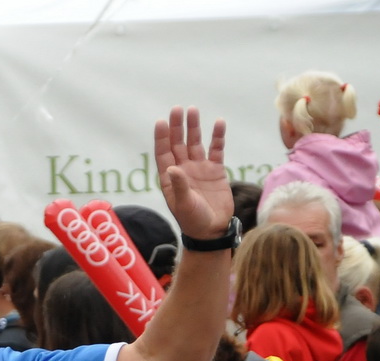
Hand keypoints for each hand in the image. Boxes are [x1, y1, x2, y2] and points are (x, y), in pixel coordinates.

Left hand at [155, 107, 232, 242]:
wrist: (213, 230)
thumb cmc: (193, 220)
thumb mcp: (184, 204)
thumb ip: (179, 185)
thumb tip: (172, 167)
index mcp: (170, 178)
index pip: (163, 153)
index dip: (161, 138)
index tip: (161, 122)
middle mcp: (183, 170)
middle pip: (178, 143)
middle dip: (177, 127)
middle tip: (177, 109)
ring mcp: (199, 168)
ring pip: (195, 143)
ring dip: (194, 128)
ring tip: (193, 110)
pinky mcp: (216, 170)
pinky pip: (216, 149)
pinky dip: (217, 137)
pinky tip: (218, 123)